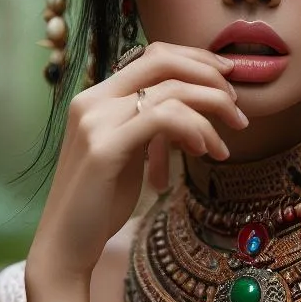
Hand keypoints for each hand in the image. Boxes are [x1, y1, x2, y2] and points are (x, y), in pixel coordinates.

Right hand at [26, 42, 246, 282]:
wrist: (63, 245)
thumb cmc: (100, 202)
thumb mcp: (129, 153)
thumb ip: (150, 126)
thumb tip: (196, 111)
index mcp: (96, 97)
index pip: (152, 56)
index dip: (195, 59)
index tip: (227, 77)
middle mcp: (92, 100)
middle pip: (162, 61)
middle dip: (208, 76)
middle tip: (236, 106)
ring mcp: (95, 122)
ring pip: (169, 91)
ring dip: (210, 110)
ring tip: (224, 145)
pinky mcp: (103, 148)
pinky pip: (162, 119)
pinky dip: (192, 128)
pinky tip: (204, 149)